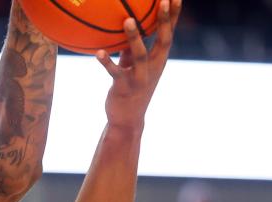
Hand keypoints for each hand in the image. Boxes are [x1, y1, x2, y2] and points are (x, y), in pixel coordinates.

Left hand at [96, 0, 181, 130]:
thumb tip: (126, 26)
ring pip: (139, 55)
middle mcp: (153, 67)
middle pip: (163, 40)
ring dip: (134, 37)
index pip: (169, 33)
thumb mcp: (133, 65)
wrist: (127, 119)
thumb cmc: (131, 87)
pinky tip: (98, 53)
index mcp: (158, 59)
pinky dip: (107, 62)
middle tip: (163, 0)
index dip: (173, 16)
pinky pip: (115, 72)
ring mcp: (140, 78)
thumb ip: (131, 48)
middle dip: (164, 20)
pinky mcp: (124, 87)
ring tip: (128, 19)